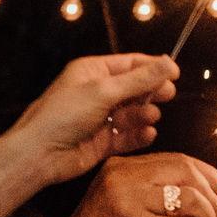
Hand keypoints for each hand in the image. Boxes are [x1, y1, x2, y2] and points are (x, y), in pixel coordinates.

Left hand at [10, 55, 177, 183]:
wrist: (40, 154)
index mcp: (93, 72)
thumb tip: (169, 63)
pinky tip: (147, 134)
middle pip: (134, 89)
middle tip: (168, 95)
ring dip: (143, 114)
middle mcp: (98, 93)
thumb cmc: (65, 114)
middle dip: (151, 92)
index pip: (130, 65)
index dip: (153, 67)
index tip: (176, 72)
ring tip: (150, 117)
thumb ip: (139, 80)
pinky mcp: (103, 142)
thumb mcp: (104, 91)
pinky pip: (127, 136)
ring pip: (132, 113)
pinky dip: (138, 135)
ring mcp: (101, 118)